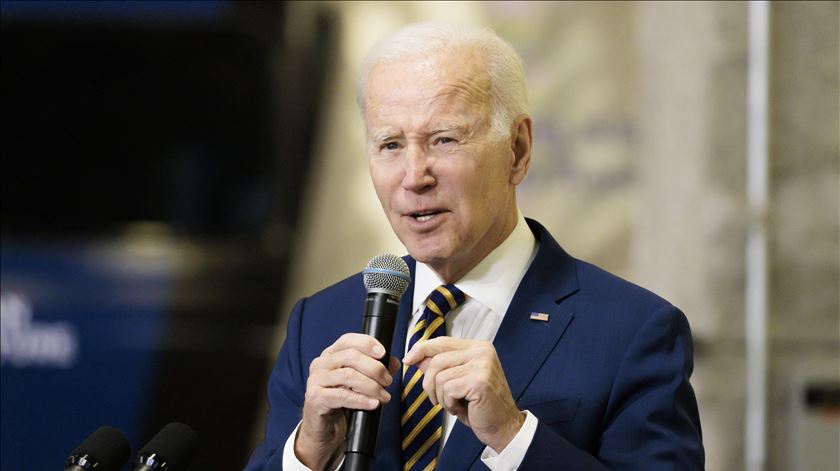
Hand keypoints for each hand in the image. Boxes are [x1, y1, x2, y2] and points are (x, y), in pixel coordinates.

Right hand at [296, 333, 400, 469]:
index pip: (348, 340)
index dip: (367, 343)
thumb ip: (376, 371)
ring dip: (371, 386)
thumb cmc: (341, 403)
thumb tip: (394, 361)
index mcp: (330, 355)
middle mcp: (320, 364)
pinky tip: (373, 404)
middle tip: (388, 381)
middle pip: (351, 356)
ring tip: (384, 396)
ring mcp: (316, 381)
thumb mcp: (360, 384)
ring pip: (348, 375)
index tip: (383, 353)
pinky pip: (342, 396)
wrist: (324, 430)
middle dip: (375, 368)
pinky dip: (361, 400)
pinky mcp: (315, 398)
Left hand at [403, 337, 524, 452]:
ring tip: (455, 404)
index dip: (421, 349)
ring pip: (440, 376)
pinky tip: (462, 408)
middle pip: (437, 360)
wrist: (503, 427)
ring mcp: (483, 364)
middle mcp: (482, 352)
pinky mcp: (479, 381)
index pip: (442, 342)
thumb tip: (416, 357)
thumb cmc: (480, 406)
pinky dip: (449, 403)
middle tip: (438, 399)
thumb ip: (440, 367)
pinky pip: (448, 389)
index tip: (409, 360)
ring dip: (442, 396)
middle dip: (429, 383)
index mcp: (478, 348)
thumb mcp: (457, 382)